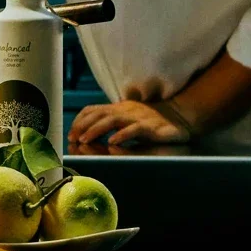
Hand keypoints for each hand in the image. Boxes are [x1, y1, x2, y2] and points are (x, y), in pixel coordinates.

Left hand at [69, 99, 189, 146]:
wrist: (180, 115)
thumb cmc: (151, 120)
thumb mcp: (127, 118)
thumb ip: (110, 122)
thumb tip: (86, 133)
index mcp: (118, 108)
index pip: (92, 110)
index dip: (79, 121)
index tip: (70, 133)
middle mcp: (125, 110)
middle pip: (98, 114)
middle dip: (83, 126)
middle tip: (72, 139)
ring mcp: (138, 117)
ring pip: (112, 120)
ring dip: (96, 130)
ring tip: (85, 140)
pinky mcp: (151, 127)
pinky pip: (134, 129)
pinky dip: (122, 135)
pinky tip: (112, 142)